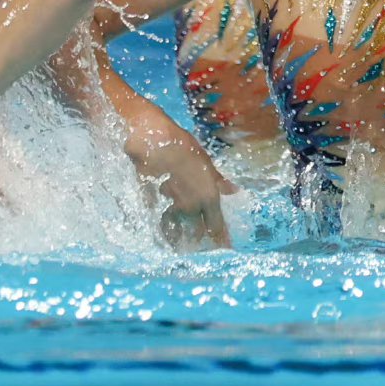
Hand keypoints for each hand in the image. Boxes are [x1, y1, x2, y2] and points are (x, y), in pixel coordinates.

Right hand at [122, 104, 235, 248]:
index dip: (221, 239)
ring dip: (176, 234)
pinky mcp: (151, 202)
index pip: (217, 227)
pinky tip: (158, 219)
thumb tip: (233, 191)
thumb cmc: (183, 145)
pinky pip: (157, 216)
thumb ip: (218, 181)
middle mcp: (191, 206)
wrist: (153, 138)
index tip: (222, 247)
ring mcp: (170, 206)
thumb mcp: (206, 162)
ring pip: (175, 228)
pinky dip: (159, 219)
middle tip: (197, 243)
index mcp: (208, 196)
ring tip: (177, 240)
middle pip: (195, 233)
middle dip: (197, 238)